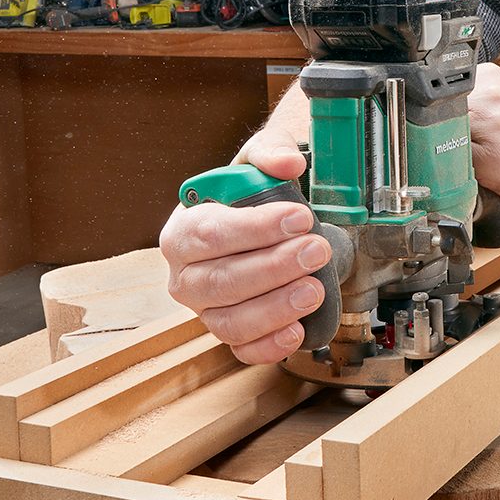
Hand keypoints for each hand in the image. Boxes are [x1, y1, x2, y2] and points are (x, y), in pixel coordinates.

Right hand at [158, 126, 330, 363]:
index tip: (300, 218)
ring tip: (314, 290)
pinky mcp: (230, 332)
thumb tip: (288, 162)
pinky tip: (297, 331)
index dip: (255, 228)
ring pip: (230, 320)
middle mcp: (186, 275)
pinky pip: (242, 349)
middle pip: (221, 280)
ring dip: (275, 308)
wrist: (271, 221)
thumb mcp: (260, 157)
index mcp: (184, 229)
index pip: (210, 233)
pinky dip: (268, 346)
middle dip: (273, 268)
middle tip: (316, 251)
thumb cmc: (254, 193)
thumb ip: (271, 151)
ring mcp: (206, 309)